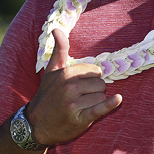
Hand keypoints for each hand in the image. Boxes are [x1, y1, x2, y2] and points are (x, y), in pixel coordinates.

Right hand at [25, 28, 122, 145]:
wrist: (35, 125)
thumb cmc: (46, 96)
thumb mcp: (50, 71)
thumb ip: (59, 50)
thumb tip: (56, 28)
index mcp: (65, 74)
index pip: (95, 71)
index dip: (91, 79)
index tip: (81, 86)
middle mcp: (70, 88)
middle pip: (100, 84)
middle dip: (94, 91)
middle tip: (79, 99)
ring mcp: (74, 104)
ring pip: (101, 97)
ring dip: (96, 103)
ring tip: (81, 108)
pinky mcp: (79, 119)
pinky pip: (99, 108)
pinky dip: (110, 105)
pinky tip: (118, 100)